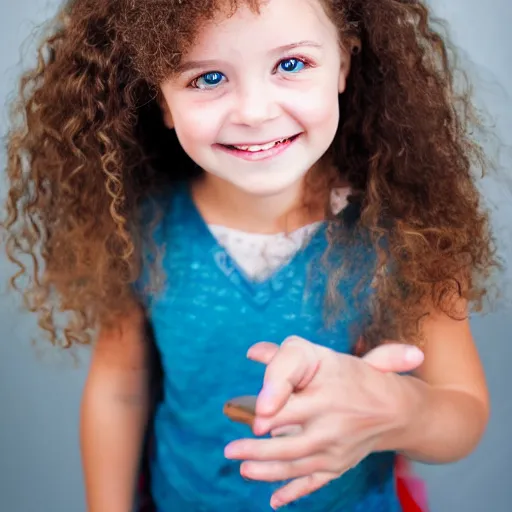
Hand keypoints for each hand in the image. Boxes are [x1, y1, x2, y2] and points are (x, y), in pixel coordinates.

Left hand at [224, 336, 423, 508]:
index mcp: (327, 394)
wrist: (395, 409)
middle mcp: (332, 426)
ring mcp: (335, 450)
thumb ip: (286, 358)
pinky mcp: (337, 466)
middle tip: (231, 449)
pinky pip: (314, 482)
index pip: (295, 403)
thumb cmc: (351, 375)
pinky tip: (275, 500)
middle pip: (292, 443)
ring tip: (243, 468)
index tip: (258, 416)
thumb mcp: (321, 357)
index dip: (273, 408)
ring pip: (297, 465)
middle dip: (260, 448)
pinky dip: (295, 492)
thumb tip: (252, 352)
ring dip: (268, 471)